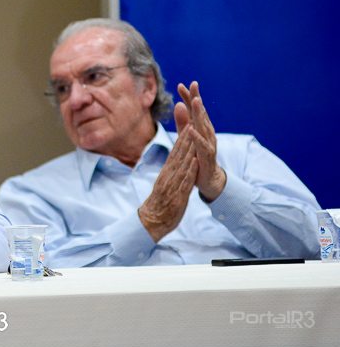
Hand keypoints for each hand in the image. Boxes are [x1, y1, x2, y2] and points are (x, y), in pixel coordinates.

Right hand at [138, 126, 198, 241]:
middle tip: (191, 124)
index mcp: (165, 174)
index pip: (174, 154)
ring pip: (181, 165)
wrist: (151, 222)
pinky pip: (185, 182)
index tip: (187, 127)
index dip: (181, 141)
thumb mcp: (164, 186)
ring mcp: (172, 186)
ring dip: (188, 151)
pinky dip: (190, 171)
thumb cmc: (159, 205)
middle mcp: (167, 177)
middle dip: (185, 140)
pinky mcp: (177, 196)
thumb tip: (175, 165)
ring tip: (195, 138)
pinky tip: (196, 162)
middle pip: (177, 156)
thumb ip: (170, 175)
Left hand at [175, 81, 226, 200]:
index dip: (188, 97)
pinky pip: (202, 145)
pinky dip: (196, 137)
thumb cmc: (197, 156)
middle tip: (193, 84)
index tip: (180, 84)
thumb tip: (178, 104)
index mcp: (200, 127)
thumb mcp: (187, 137)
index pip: (193, 109)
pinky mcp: (207, 155)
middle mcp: (206, 132)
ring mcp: (209, 143)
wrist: (208, 179)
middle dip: (197, 98)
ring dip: (200, 113)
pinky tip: (190, 129)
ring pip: (204, 125)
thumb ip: (182, 122)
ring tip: (196, 101)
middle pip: (201, 113)